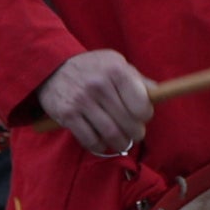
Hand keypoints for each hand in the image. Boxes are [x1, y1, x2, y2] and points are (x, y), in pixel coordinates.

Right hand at [38, 50, 153, 156]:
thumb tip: (157, 93)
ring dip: (120, 143)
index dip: (145, 115)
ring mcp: (82, 100)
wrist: (52, 68)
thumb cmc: (92, 68)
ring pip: (111, 133)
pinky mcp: (67, 114)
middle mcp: (99, 85)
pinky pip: (90, 139)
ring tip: (122, 142)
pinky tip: (102, 143)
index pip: (141, 103)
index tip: (143, 117)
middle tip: (135, 135)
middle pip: (127, 121)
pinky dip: (99, 146)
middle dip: (135, 133)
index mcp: (116, 70)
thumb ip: (137, 78)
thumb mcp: (115, 63)